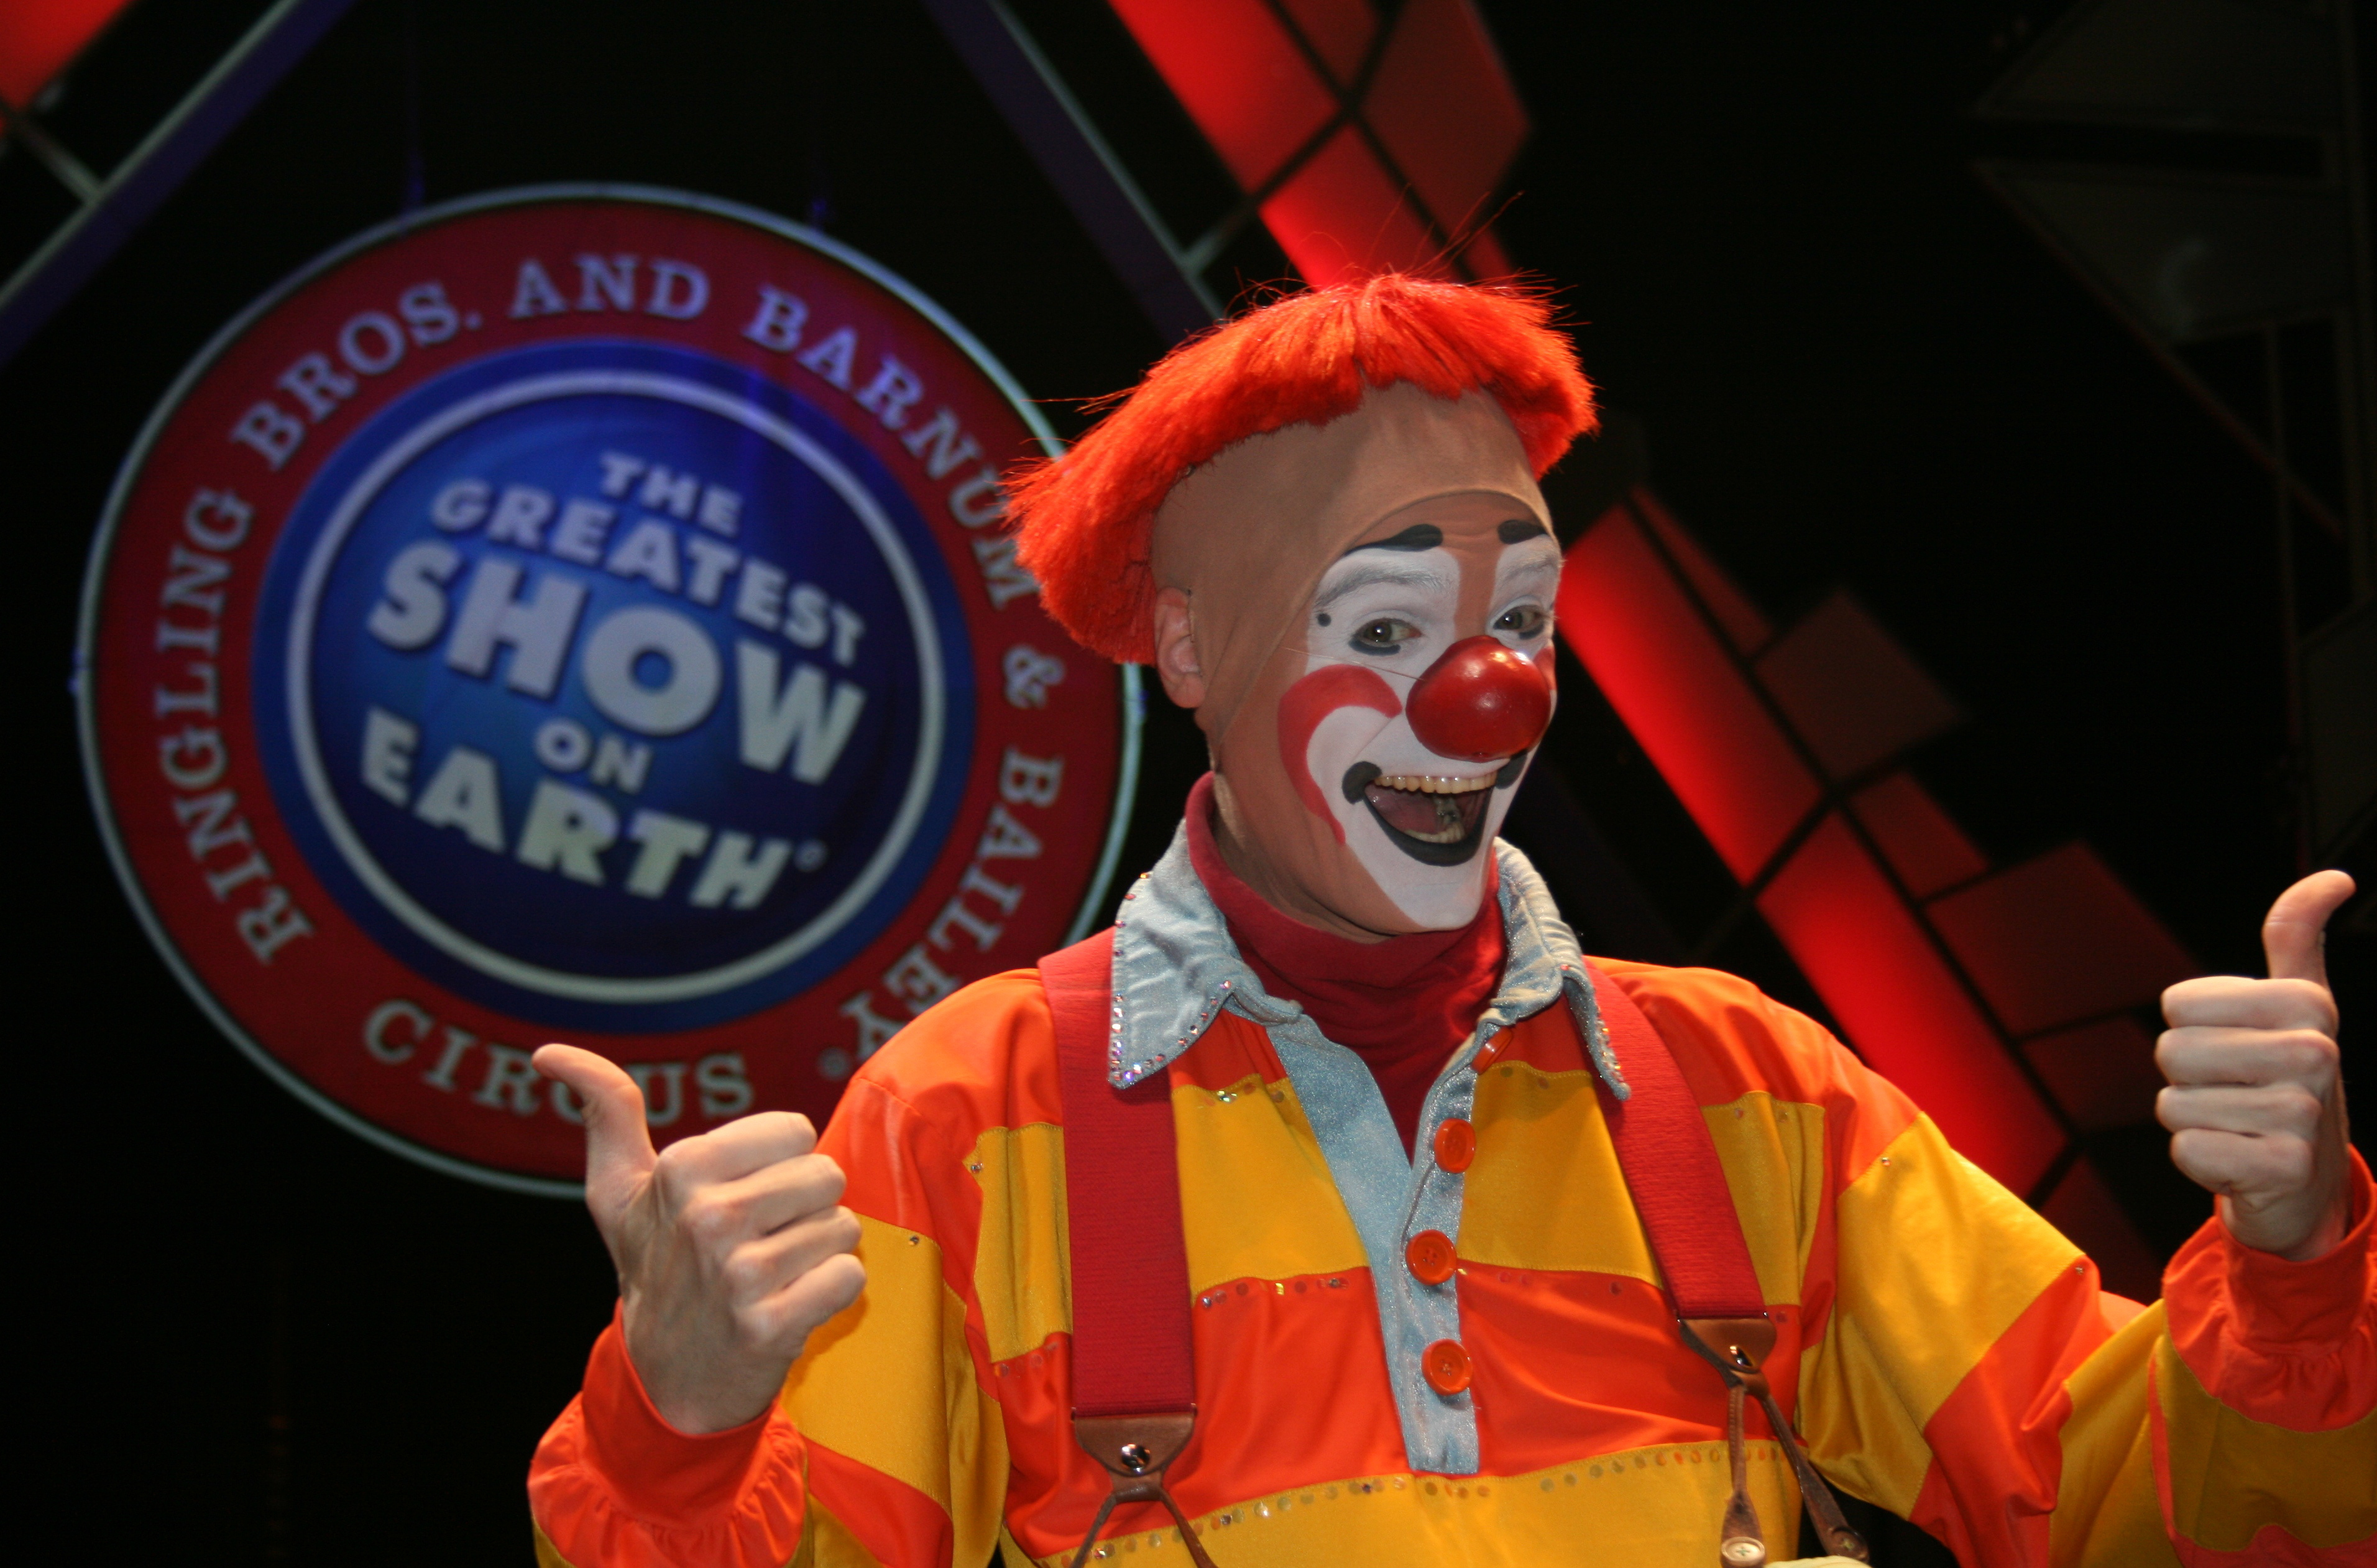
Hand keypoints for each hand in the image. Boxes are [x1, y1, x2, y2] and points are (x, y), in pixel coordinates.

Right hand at [534, 1045, 864, 1433]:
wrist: (666, 1378)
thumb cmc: (653, 1265)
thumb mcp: (619, 1189)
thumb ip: (605, 1109)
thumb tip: (549, 1052)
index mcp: (681, 1169)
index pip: (796, 1130)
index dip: (778, 1164)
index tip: (740, 1197)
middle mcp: (709, 1216)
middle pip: (825, 1175)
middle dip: (803, 1208)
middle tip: (760, 1241)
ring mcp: (740, 1274)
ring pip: (841, 1226)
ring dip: (816, 1252)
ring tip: (772, 1275)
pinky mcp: (772, 1325)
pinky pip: (848, 1275)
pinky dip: (832, 1291)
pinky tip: (790, 1305)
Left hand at [2157, 871, 2354, 1261]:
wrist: (2304, 1178)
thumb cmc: (2283, 1078)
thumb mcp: (2294, 1002)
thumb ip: (2296, 936)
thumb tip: (2336, 877)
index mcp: (2309, 1006)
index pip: (2178, 1004)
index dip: (2188, 1028)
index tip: (2233, 1043)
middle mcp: (2315, 1055)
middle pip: (2171, 1052)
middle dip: (2185, 1078)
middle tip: (2231, 1091)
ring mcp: (2305, 1114)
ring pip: (2174, 1104)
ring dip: (2192, 1119)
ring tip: (2237, 1123)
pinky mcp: (2284, 1168)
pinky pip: (2188, 1149)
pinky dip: (2198, 1158)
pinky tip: (2239, 1159)